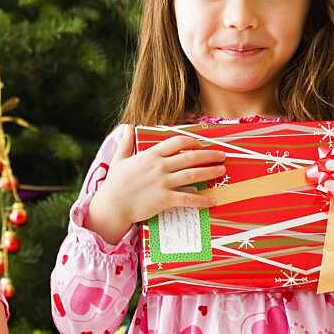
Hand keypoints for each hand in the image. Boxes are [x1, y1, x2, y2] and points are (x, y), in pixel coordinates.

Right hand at [86, 126, 224, 243]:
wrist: (112, 206)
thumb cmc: (115, 184)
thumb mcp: (119, 159)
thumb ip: (126, 143)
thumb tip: (127, 127)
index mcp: (150, 155)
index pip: (177, 142)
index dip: (192, 142)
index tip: (201, 144)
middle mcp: (159, 166)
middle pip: (190, 157)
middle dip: (208, 155)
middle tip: (222, 155)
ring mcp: (163, 182)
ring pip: (192, 174)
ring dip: (210, 171)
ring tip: (221, 170)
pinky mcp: (164, 199)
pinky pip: (188, 198)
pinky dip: (202, 199)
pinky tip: (213, 200)